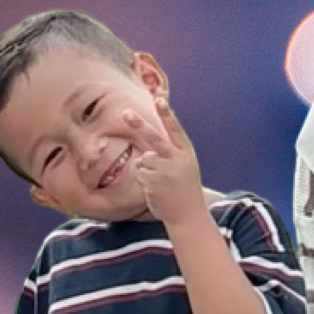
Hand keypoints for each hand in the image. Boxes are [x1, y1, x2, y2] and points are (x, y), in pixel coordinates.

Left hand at [122, 97, 206, 230]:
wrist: (188, 214)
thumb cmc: (185, 188)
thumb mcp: (185, 167)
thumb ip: (168, 155)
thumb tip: (142, 155)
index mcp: (186, 153)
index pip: (174, 130)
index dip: (166, 114)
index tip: (159, 99)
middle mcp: (175, 160)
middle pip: (154, 138)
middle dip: (139, 125)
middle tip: (125, 113)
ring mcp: (162, 171)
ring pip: (144, 158)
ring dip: (148, 168)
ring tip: (162, 181)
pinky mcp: (151, 182)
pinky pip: (140, 172)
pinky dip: (145, 179)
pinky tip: (157, 188)